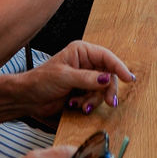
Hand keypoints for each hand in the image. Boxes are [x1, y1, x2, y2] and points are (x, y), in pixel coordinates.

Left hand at [13, 41, 134, 124]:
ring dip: (94, 100)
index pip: (106, 57)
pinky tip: (75, 105)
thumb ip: (87, 78)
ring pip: (102, 89)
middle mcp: (86, 63)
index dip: (119, 67)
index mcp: (82, 52)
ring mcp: (84, 79)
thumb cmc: (41, 81)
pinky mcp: (82, 92)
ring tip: (81, 105)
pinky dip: (88, 104)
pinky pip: (94, 98)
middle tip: (110, 102)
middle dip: (107, 89)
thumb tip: (107, 78)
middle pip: (108, 75)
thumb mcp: (65, 77)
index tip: (129, 78)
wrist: (28, 99)